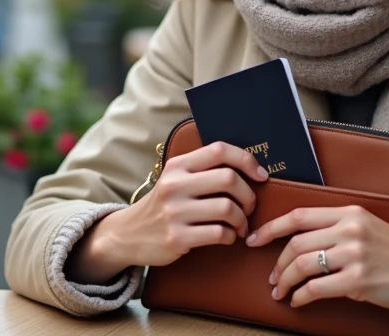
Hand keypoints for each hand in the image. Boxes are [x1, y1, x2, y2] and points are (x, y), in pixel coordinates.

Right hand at [66, 142, 267, 283]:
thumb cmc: (163, 205)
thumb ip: (202, 170)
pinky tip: (227, 237)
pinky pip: (219, 234)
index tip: (260, 176)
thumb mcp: (175, 179)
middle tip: (250, 206)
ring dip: (242, 219)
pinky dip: (231, 236)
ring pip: (228, 208)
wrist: (128, 234)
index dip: (247, 160)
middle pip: (229, 179)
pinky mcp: (177, 238)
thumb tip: (247, 168)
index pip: (220, 150)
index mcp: (178, 165)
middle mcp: (175, 185)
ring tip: (239, 225)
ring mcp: (175, 212)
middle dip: (248, 195)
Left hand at [246, 206, 388, 315]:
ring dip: (285, 281)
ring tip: (281, 291)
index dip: (271, 228)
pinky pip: (316, 288)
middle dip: (277, 263)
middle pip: (296, 243)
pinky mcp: (359, 281)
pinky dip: (301, 296)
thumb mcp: (367, 226)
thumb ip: (337, 227)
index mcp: (349, 212)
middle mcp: (350, 229)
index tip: (254, 239)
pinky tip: (298, 301)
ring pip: (302, 265)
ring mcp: (355, 255)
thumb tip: (299, 238)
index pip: (299, 215)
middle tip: (271, 277)